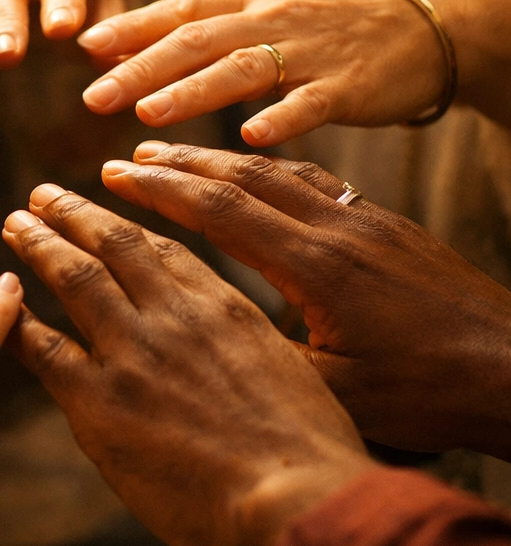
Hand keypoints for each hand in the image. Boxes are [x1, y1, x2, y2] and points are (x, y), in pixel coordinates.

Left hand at [2, 187, 368, 545]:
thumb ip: (247, 347)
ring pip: (76, 277)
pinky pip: (46, 349)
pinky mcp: (101, 403)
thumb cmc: (311, 454)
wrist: (299, 501)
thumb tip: (228, 348)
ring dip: (40, 245)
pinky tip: (1, 307)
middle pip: (112, 244)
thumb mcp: (292, 373)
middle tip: (40, 195)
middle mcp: (174, 316)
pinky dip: (19, 323)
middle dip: (71, 213)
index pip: (162, 248)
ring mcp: (134, 354)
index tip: (101, 206)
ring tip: (14, 225)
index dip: (124, 221)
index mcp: (223, 307)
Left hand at [78, 0, 447, 144]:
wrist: (418, 32)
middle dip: (142, 69)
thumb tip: (115, 50)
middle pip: (199, 40)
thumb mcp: (258, 20)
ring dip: (194, 92)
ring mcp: (310, 52)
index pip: (180, 9)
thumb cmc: (321, 33)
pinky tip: (252, 137)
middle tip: (94, 99)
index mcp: (246, 5)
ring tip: (149, 116)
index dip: (132, 26)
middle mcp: (271, 20)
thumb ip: (197, 35)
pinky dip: (282, 118)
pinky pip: (312, 102)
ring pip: (244, 68)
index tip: (84, 47)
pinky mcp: (348, 85)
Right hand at [103, 143, 510, 457]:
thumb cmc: (429, 392)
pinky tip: (254, 170)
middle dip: (179, 162)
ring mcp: (366, 220)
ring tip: (177, 154)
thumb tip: (200, 337)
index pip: (221, 212)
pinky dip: (270, 166)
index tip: (116, 174)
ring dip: (221, 158)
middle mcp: (338, 230)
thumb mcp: (336, 392)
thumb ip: (266, 357)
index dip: (162, 190)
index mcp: (316, 270)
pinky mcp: (387, 223)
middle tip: (131, 153)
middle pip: (243, 176)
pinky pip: (316, 178)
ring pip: (279, 170)